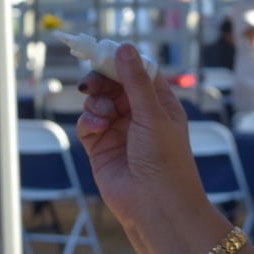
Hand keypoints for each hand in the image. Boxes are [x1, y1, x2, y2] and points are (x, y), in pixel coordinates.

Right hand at [74, 44, 206, 231]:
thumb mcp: (152, 114)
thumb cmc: (165, 160)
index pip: (138, 72)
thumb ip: (135, 81)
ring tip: (102, 114)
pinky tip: (96, 127)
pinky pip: (87, 123)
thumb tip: (124, 48)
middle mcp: (139, 115)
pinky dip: (88, 121)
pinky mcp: (100, 147)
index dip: (121, 61)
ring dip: (96, 102)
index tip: (103, 52)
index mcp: (159, 103)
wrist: (155, 205)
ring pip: (98, 102)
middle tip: (91, 82)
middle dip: (101, 80)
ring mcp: (118, 131)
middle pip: (113, 84)